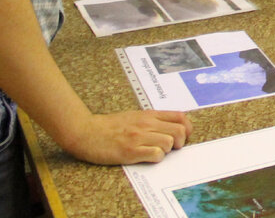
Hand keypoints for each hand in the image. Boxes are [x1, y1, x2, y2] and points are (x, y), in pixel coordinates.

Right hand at [62, 110, 191, 164]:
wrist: (87, 132)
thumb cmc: (110, 126)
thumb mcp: (134, 116)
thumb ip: (152, 120)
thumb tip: (171, 127)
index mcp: (148, 115)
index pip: (180, 117)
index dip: (187, 128)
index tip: (183, 136)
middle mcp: (146, 124)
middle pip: (179, 131)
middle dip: (181, 142)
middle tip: (172, 148)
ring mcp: (139, 137)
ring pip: (169, 143)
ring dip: (167, 151)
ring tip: (156, 152)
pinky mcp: (131, 151)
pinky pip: (156, 155)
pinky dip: (156, 158)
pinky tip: (147, 157)